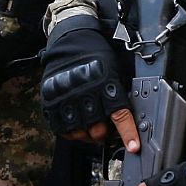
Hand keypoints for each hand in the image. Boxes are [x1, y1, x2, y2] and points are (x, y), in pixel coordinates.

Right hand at [39, 15, 138, 149]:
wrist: (71, 39)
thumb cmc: (97, 54)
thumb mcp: (115, 70)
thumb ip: (119, 94)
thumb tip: (128, 118)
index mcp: (104, 84)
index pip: (119, 115)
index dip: (128, 133)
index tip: (134, 147)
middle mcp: (85, 93)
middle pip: (98, 130)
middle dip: (105, 134)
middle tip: (106, 128)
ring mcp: (66, 99)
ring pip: (79, 133)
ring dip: (87, 134)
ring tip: (90, 125)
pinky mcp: (51, 102)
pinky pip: (62, 129)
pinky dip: (71, 132)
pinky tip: (76, 124)